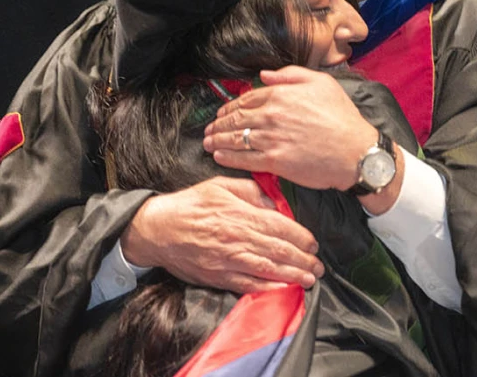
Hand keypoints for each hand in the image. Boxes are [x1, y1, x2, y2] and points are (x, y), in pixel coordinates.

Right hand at [121, 176, 323, 291]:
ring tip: (308, 279)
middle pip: (278, 250)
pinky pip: (247, 284)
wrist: (157, 229)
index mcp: (240, 214)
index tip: (313, 243)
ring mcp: (228, 260)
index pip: (279, 226)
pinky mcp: (218, 276)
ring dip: (292, 275)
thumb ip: (251, 191)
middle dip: (302, 259)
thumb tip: (274, 203)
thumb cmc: (190, 204)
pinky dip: (267, 288)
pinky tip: (283, 290)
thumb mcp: (221, 185)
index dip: (300, 236)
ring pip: (267, 269)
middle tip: (318, 266)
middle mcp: (237, 238)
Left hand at [205, 66, 378, 190]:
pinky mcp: (275, 162)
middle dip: (219, 123)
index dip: (231, 105)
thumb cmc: (342, 117)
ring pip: (236, 138)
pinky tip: (219, 156)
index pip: (247, 98)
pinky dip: (228, 157)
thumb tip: (265, 75)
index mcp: (281, 94)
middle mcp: (272, 115)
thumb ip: (291, 75)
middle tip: (209, 128)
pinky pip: (244, 159)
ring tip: (208, 142)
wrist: (356, 151)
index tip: (223, 111)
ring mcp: (272, 139)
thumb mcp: (322, 83)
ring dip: (218, 140)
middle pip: (237, 118)